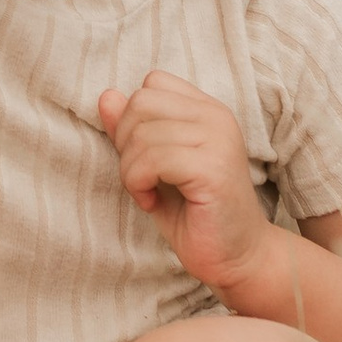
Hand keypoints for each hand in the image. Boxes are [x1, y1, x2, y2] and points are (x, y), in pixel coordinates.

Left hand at [98, 69, 277, 298]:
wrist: (235, 258)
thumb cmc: (193, 214)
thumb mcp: (152, 165)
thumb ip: (132, 130)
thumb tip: (106, 96)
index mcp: (206, 109)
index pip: (152, 83)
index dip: (133, 119)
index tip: (143, 156)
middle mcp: (217, 117)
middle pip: (141, 102)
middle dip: (126, 143)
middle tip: (141, 178)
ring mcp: (218, 139)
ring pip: (142, 134)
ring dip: (131, 171)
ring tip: (149, 194)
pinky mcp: (213, 168)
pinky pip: (153, 159)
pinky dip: (139, 184)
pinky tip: (153, 203)